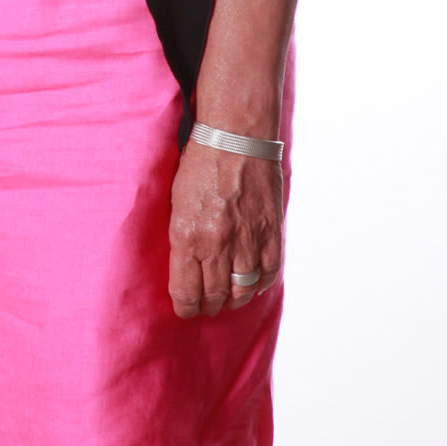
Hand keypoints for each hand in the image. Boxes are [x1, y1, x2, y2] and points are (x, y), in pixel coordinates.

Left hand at [167, 137, 281, 317]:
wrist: (236, 138)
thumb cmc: (200, 164)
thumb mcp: (176, 201)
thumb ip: (181, 237)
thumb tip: (184, 267)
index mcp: (187, 236)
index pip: (185, 293)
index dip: (185, 307)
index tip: (185, 307)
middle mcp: (217, 245)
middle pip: (213, 297)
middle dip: (207, 306)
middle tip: (205, 305)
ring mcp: (247, 242)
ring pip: (241, 292)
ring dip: (233, 298)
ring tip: (227, 296)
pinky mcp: (270, 235)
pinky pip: (267, 275)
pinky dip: (258, 284)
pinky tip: (250, 281)